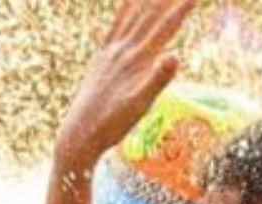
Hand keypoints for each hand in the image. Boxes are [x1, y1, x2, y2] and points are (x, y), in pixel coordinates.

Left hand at [53, 0, 196, 168]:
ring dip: (146, 0)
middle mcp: (123, 49)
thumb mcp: (140, 106)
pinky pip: (116, 25)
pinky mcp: (101, 57)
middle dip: (166, 0)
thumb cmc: (113, 124)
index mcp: (137, 59)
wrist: (80, 132)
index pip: (165, 28)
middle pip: (150, 15)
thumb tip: (176, 57)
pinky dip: (125, 10)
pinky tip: (129, 2)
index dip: (181, 9)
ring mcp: (111, 51)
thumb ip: (157, 80)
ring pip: (132, 16)